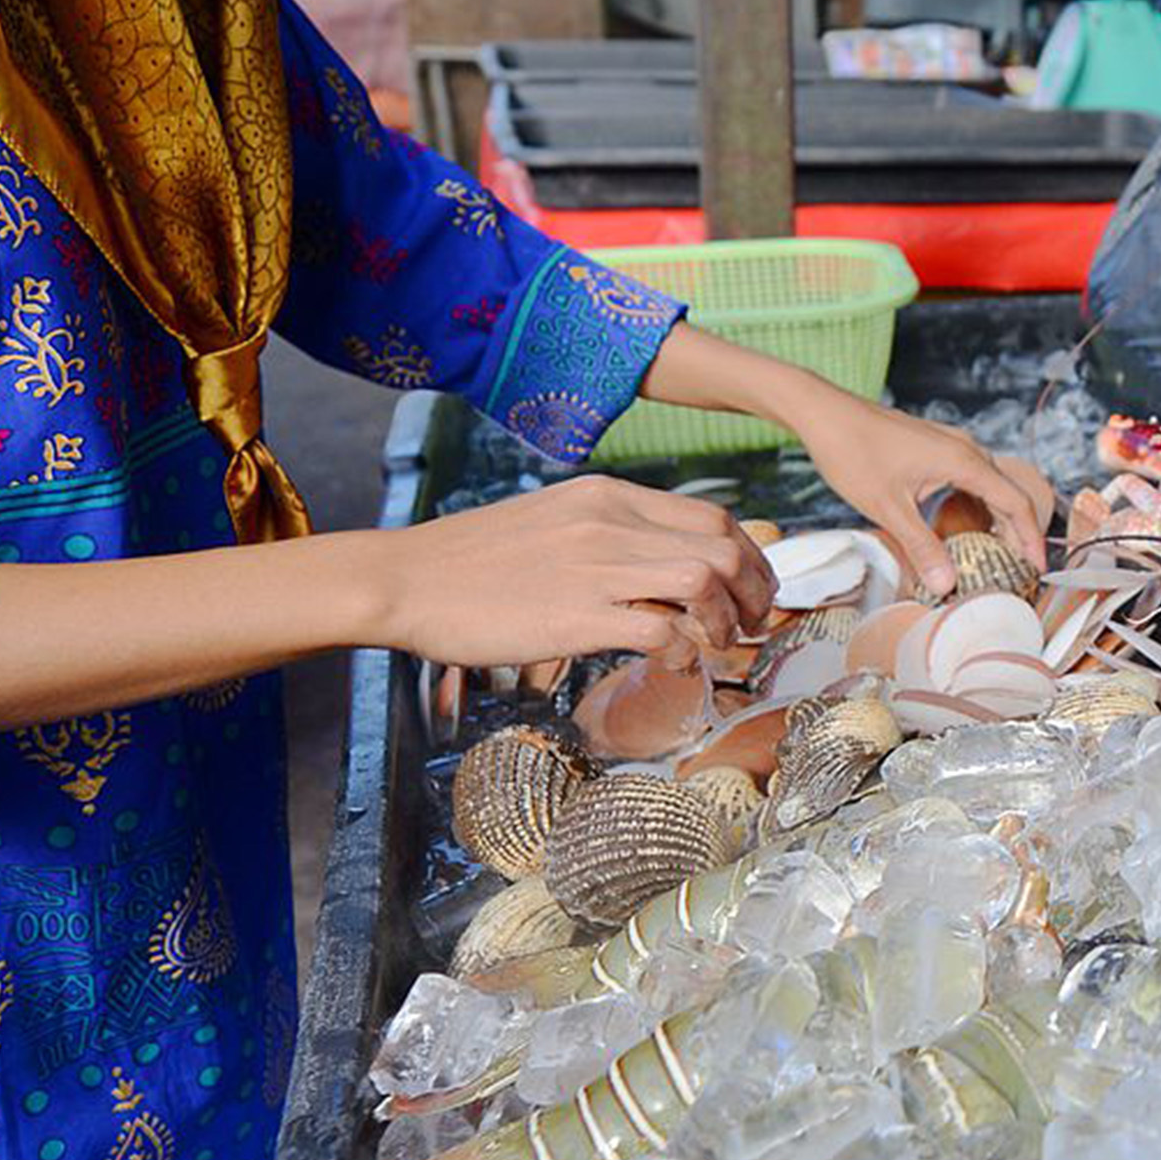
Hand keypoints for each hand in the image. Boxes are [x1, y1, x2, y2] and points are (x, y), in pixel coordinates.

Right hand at [371, 476, 775, 670]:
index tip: (751, 592)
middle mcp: (609, 522)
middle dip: (754, 592)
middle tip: (749, 628)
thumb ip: (612, 531)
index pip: (712, 516)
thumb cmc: (476, 561)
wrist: (405, 580)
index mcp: (608, 495)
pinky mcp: (575, 615)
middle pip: (724, 546)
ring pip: (705, 580)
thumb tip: (667, 559)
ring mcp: (594, 566)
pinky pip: (663, 629)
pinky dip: (685, 651)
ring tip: (716, 646)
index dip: (749, 558)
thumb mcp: (555, 520)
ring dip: (725, 621)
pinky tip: (676, 664)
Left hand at [776, 381, 1051, 599]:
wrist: (823, 412)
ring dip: (998, 519)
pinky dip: (977, 504)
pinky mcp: (936, 447)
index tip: (1037, 569)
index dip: (1031, 538)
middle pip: (1008, 494)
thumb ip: (921, 547)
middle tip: (1020, 570)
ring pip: (990, 485)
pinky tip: (966, 526)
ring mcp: (951, 445)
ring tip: (998, 554)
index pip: (1015, 502)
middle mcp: (965, 449)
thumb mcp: (887, 508)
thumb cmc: (852, 451)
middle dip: (1018, 533)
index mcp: (963, 461)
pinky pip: (971, 478)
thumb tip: (946, 584)